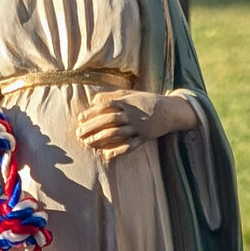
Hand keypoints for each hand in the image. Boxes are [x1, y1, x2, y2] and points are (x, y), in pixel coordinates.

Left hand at [76, 90, 197, 157]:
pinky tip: (107, 156)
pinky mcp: (144, 138)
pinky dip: (118, 152)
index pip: (106, 106)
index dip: (92, 112)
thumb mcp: (130, 94)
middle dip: (92, 127)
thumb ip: (112, 96)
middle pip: (108, 121)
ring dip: (100, 139)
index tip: (80, 118)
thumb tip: (93, 100)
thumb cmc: (147, 101)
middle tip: (79, 133)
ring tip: (88, 143)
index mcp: (127, 103)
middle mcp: (131, 115)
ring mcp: (138, 128)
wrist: (170, 110)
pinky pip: (130, 146)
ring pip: (116, 134)